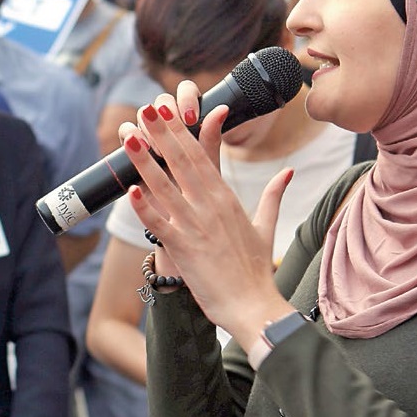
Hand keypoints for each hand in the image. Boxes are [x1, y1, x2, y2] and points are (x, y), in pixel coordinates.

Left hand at [120, 83, 294, 344]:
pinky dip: (145, 206)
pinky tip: (131, 189)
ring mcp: (196, 226)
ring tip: (129, 137)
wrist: (254, 308)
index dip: (181, 132)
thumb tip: (287, 172)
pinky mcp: (184, 249)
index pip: (201, 156)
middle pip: (182, 162)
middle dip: (162, 133)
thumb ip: (273, 196)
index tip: (168, 111)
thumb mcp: (265, 227)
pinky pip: (159, 223)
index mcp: (226, 199)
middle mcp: (210, 207)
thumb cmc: (256, 270)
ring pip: (165, 187)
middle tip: (147, 108)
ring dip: (145, 161)